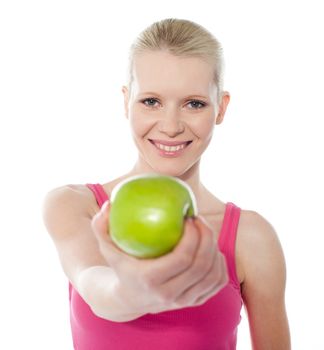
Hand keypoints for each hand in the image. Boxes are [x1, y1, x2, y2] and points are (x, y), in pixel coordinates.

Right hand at [92, 200, 227, 314]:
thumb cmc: (119, 266)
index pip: (183, 258)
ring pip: (212, 274)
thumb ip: (100, 225)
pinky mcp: (195, 303)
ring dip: (214, 248)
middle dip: (207, 237)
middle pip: (201, 265)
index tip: (188, 217)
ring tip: (204, 231)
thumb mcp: (105, 247)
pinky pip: (217, 282)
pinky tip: (210, 248)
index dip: (193, 236)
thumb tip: (109, 204)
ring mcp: (184, 301)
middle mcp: (170, 295)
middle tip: (199, 219)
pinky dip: (219, 263)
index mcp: (151, 280)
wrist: (127, 300)